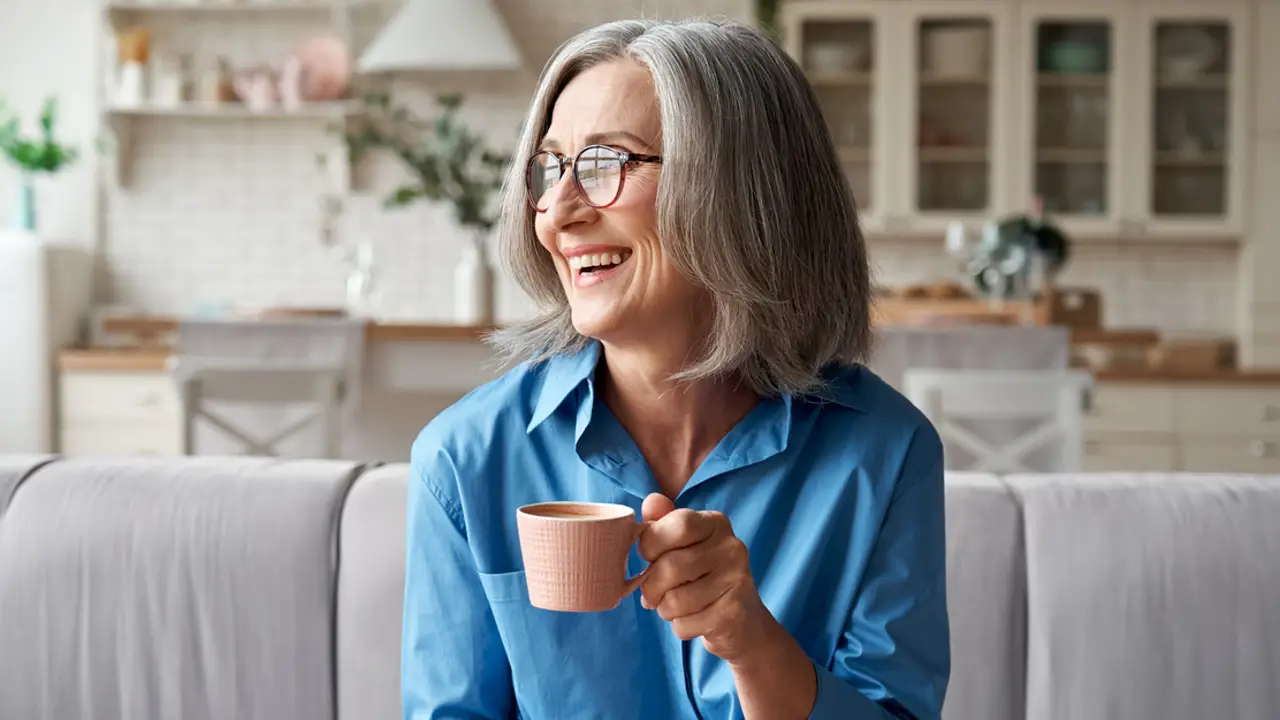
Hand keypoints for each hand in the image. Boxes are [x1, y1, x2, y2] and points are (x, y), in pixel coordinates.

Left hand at [636, 493, 772, 663]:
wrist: (743, 622)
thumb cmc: (703, 577)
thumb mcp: (684, 545)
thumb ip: (664, 522)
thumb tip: (651, 501)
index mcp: (717, 524)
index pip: (677, 524)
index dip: (651, 544)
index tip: (649, 557)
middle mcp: (732, 548)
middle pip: (670, 566)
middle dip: (651, 587)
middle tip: (653, 594)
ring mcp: (737, 581)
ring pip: (674, 600)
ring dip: (664, 609)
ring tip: (674, 607)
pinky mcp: (734, 614)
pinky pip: (684, 624)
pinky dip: (679, 627)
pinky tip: (693, 620)